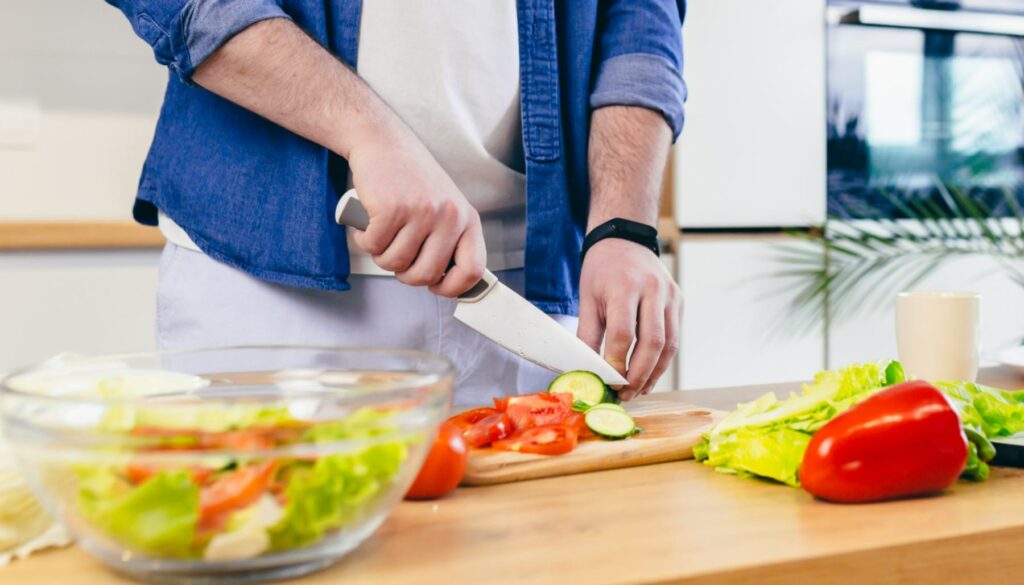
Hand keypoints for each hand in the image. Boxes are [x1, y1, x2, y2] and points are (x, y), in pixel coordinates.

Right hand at [345, 123, 485, 296]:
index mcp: (467, 219)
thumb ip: (449, 239)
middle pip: (426, 275)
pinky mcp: (392, 209)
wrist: (383, 141)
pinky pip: (373, 246)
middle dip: (405, 274)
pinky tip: (367, 224)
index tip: (435, 286)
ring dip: (380, 255)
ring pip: (395, 263)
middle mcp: (449, 216)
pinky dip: (364, 240)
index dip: (452, 287)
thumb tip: (447, 280)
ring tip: (382, 232)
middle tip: (397, 256)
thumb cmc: (411, 178)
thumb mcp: (445, 207)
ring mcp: (421, 212)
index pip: (473, 271)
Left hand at [577, 239, 681, 399]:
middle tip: (626, 395)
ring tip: (639, 391)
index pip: (623, 333)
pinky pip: (675, 337)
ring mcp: (670, 295)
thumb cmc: (601, 270)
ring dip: (654, 373)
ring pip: (669, 344)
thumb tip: (586, 371)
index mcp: (624, 286)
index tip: (609, 383)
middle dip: (639, 375)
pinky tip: (649, 374)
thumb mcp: (587, 298)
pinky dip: (662, 360)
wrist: (624, 240)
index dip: (617, 363)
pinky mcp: (679, 301)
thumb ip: (588, 335)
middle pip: (652, 342)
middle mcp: (653, 289)